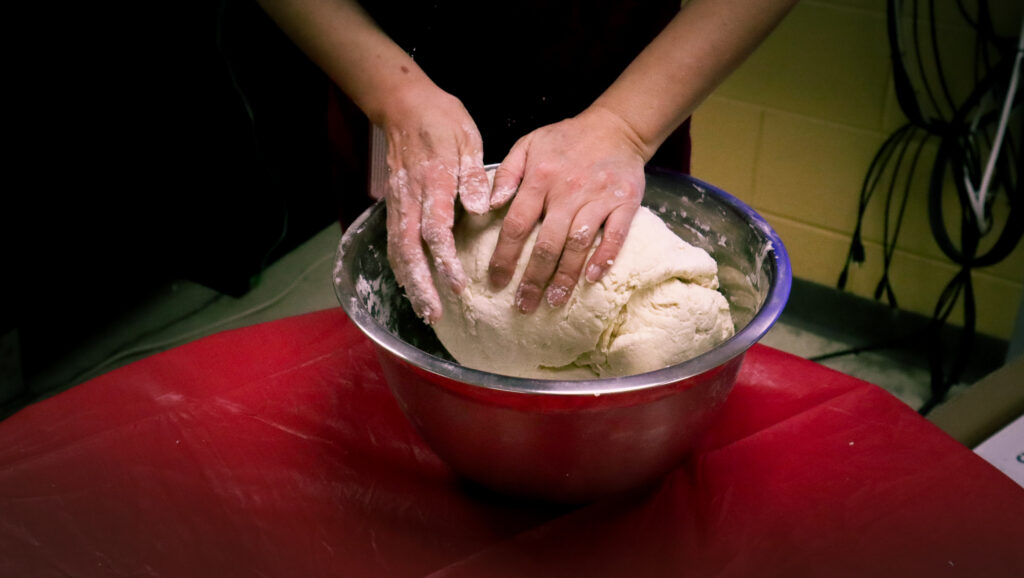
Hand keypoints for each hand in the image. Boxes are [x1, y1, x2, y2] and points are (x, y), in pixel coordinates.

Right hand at [383, 88, 489, 323]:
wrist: (404, 105)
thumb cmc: (441, 120)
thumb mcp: (466, 139)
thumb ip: (472, 176)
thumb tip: (480, 207)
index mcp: (432, 183)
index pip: (436, 230)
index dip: (445, 261)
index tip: (458, 284)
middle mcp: (410, 199)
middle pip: (410, 250)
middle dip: (422, 285)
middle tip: (434, 314)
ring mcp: (397, 203)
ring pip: (398, 250)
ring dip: (410, 282)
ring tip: (424, 310)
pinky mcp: (393, 205)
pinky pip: (394, 242)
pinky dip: (400, 267)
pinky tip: (411, 285)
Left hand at [488, 106, 647, 312]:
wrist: (615, 127)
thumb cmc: (566, 140)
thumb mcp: (528, 144)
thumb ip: (506, 173)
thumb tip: (490, 205)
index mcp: (540, 178)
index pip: (517, 224)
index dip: (505, 256)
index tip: (496, 282)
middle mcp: (568, 191)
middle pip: (547, 242)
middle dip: (534, 278)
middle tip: (523, 305)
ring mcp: (598, 198)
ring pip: (578, 243)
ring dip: (566, 276)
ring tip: (555, 302)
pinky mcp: (625, 203)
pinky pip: (615, 235)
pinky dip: (604, 257)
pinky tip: (593, 278)